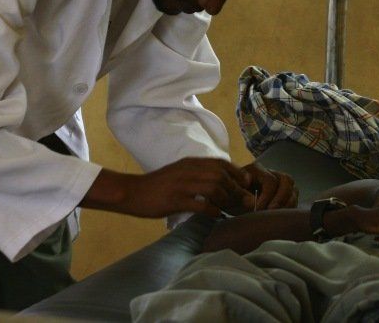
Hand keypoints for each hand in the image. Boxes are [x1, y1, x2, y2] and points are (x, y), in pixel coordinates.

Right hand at [83, 157, 251, 217]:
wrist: (131, 192)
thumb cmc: (157, 186)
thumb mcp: (179, 173)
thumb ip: (197, 175)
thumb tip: (218, 184)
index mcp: (190, 163)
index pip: (221, 163)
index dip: (237, 172)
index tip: (246, 184)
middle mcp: (188, 170)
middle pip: (221, 175)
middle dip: (238, 189)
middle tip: (247, 202)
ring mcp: (182, 184)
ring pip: (214, 187)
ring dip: (228, 200)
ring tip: (232, 210)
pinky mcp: (175, 199)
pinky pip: (201, 204)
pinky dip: (213, 210)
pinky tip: (216, 215)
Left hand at [225, 163, 297, 214]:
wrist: (231, 201)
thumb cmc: (230, 197)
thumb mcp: (230, 196)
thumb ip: (239, 195)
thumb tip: (250, 195)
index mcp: (255, 169)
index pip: (270, 180)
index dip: (266, 196)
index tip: (258, 209)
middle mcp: (270, 172)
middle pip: (286, 180)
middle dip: (280, 199)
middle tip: (270, 212)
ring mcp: (278, 181)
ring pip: (292, 188)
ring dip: (286, 203)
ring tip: (275, 215)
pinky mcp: (284, 192)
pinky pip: (294, 197)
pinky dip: (289, 207)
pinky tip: (278, 215)